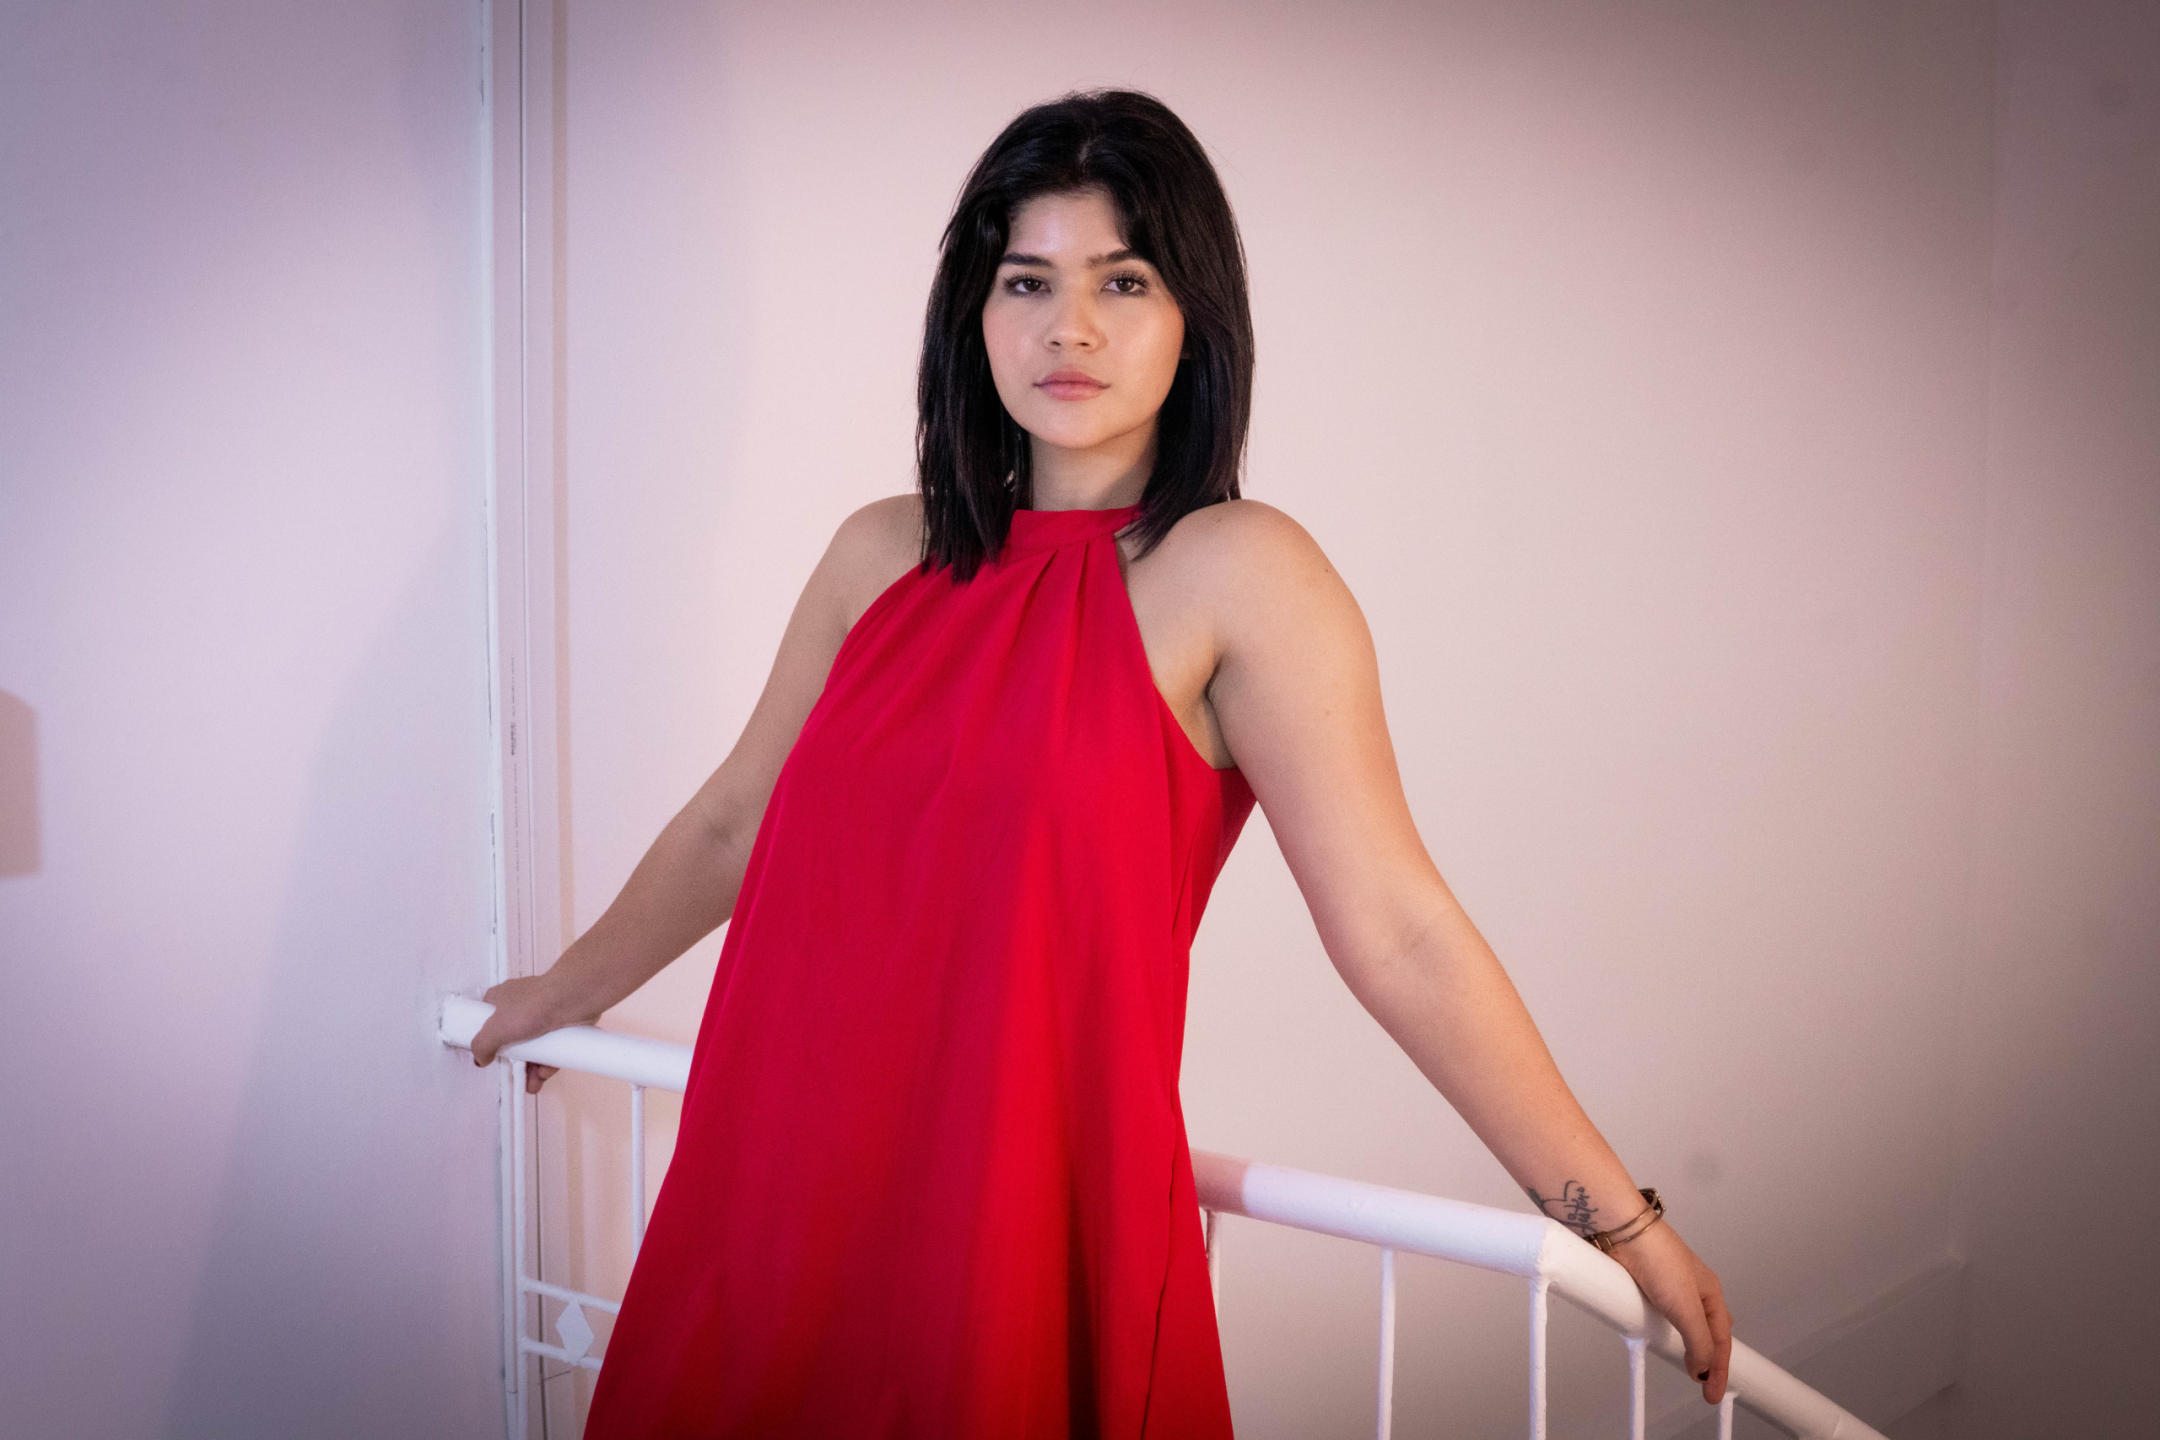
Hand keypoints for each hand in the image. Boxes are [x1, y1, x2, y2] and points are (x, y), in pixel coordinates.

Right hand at [469, 974, 600, 1092]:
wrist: (574, 1000)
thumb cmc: (537, 1002)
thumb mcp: (495, 1029)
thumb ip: (481, 1045)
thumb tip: (480, 1057)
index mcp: (501, 998)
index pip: (487, 1019)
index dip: (488, 1038)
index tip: (489, 1054)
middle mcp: (522, 1005)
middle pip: (513, 1038)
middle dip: (515, 1060)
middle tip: (514, 1071)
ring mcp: (543, 1014)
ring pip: (534, 1046)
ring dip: (532, 1067)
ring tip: (532, 1081)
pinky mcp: (561, 1024)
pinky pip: (552, 1048)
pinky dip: (548, 1062)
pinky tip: (545, 1072)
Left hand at [1609, 1219, 1732, 1405]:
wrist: (1619, 1229)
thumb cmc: (1657, 1257)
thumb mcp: (1685, 1307)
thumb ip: (1698, 1342)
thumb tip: (1703, 1370)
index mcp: (1710, 1292)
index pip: (1722, 1339)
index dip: (1720, 1368)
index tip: (1712, 1393)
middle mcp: (1691, 1289)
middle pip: (1707, 1330)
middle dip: (1709, 1356)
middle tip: (1705, 1382)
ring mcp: (1666, 1287)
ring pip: (1681, 1323)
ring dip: (1684, 1344)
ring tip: (1684, 1367)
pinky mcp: (1643, 1285)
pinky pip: (1656, 1315)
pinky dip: (1659, 1331)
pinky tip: (1653, 1339)